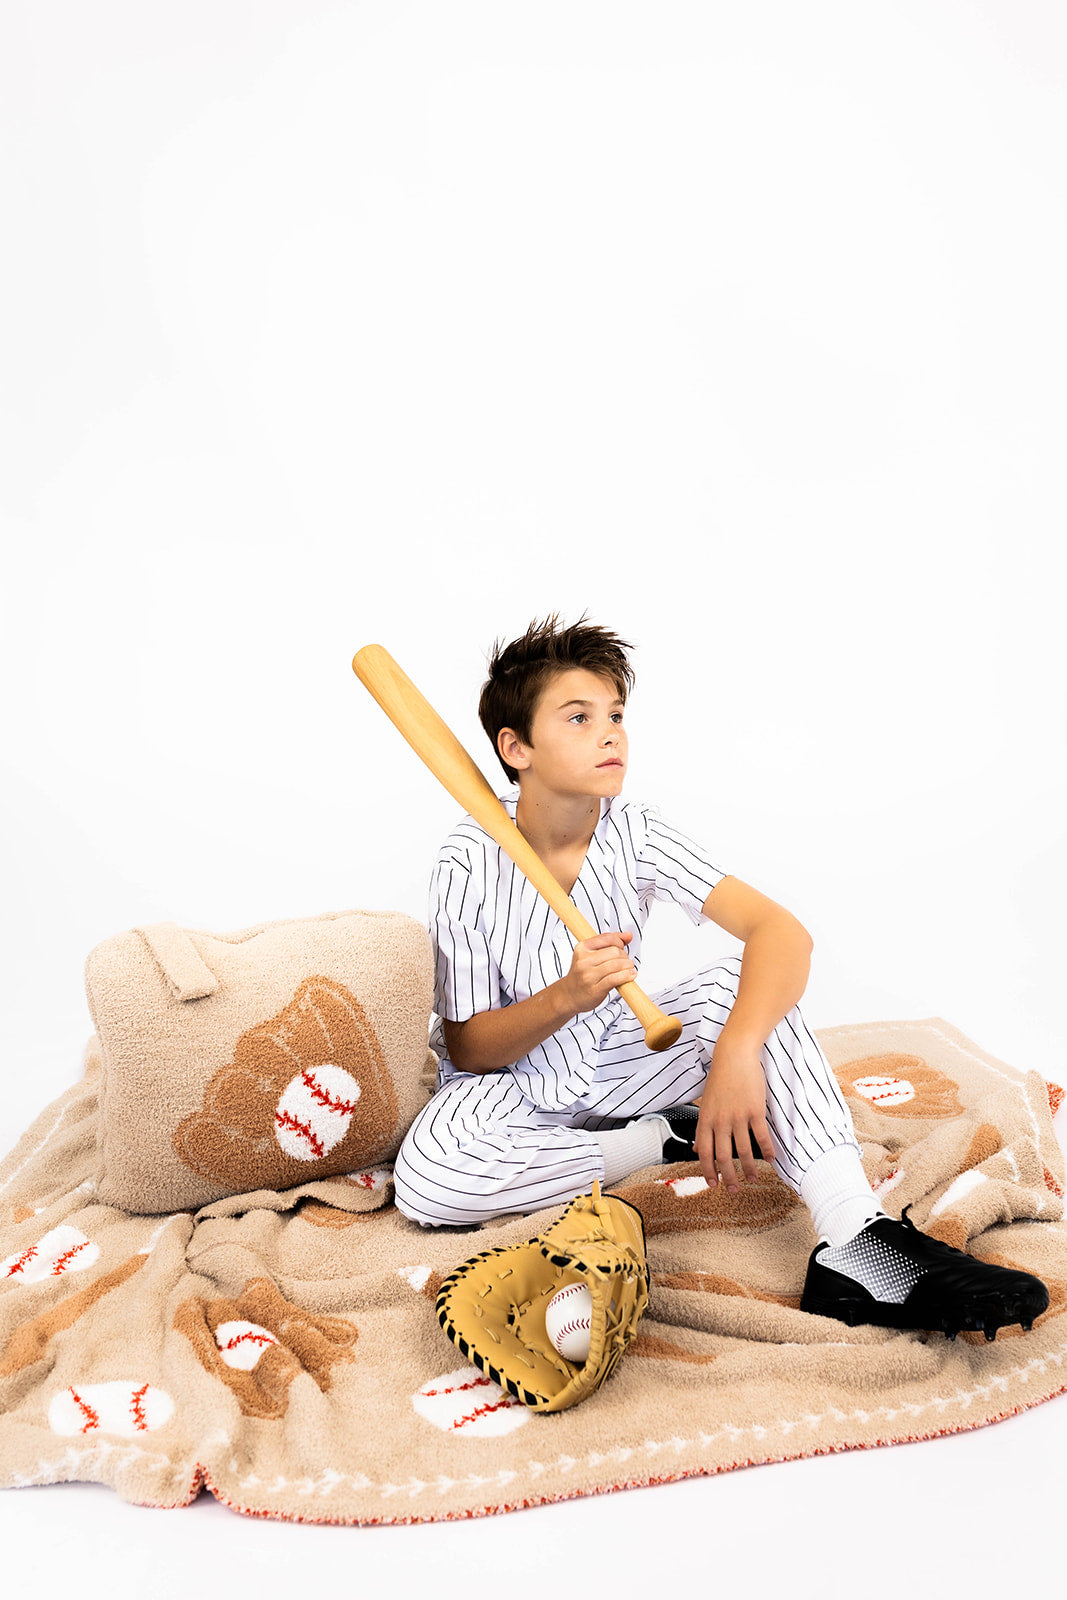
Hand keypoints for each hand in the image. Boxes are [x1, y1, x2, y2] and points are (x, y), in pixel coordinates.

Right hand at [562, 930, 636, 1014]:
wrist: (570, 995)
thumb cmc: (583, 974)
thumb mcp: (591, 955)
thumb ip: (609, 943)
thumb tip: (628, 935)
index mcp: (582, 948)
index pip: (607, 938)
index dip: (619, 942)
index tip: (622, 948)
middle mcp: (583, 961)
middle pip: (614, 951)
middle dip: (625, 956)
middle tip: (626, 962)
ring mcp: (588, 975)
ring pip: (616, 965)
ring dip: (628, 966)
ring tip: (629, 969)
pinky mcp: (595, 989)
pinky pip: (615, 979)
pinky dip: (626, 976)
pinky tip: (630, 976)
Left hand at [694, 1033, 775, 1191]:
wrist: (734, 1055)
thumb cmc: (720, 1078)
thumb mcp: (706, 1103)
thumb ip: (703, 1128)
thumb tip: (696, 1149)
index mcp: (706, 1119)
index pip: (704, 1152)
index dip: (708, 1171)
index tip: (713, 1184)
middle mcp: (720, 1120)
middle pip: (723, 1157)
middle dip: (729, 1177)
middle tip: (734, 1190)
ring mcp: (738, 1116)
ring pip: (743, 1151)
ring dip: (749, 1169)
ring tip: (753, 1178)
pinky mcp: (755, 1111)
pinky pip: (761, 1137)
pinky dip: (766, 1151)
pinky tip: (770, 1159)